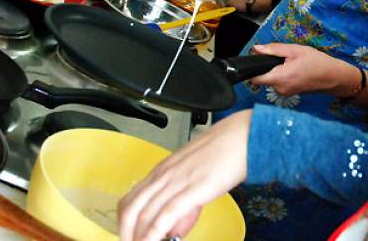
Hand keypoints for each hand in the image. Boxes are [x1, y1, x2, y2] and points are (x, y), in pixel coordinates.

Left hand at [117, 110, 251, 240]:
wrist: (243, 136)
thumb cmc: (224, 150)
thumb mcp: (196, 174)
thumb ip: (184, 202)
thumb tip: (174, 226)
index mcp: (163, 170)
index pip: (131, 199)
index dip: (124, 222)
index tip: (129, 235)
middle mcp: (164, 175)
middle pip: (130, 209)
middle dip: (126, 233)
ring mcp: (176, 182)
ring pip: (143, 215)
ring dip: (138, 236)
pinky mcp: (191, 190)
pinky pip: (165, 216)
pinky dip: (154, 233)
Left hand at [250, 43, 358, 96]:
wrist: (333, 76)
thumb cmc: (316, 62)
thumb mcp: (295, 50)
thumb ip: (274, 49)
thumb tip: (257, 49)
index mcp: (280, 78)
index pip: (255, 78)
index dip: (253, 68)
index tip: (258, 59)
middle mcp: (280, 89)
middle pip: (264, 77)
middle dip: (269, 66)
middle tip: (285, 57)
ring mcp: (285, 93)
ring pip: (272, 79)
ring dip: (277, 70)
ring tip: (292, 63)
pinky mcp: (290, 93)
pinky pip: (280, 82)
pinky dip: (283, 75)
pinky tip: (295, 69)